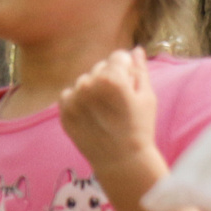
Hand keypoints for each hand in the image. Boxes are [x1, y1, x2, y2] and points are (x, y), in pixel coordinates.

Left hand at [57, 47, 162, 184]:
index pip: (118, 56)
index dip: (127, 70)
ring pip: (84, 81)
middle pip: (100, 67)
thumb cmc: (139, 127)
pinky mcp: (63, 111)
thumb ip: (140, 70)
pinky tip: (91, 115)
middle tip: (118, 103)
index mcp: (112, 78)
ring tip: (104, 110)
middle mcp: (89, 85)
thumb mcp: (147, 96)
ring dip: (93, 89)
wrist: (120, 160)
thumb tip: (136, 50)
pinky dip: (79, 101)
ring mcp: (74, 98)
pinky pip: (70, 94)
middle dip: (110, 78)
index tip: (130, 87)